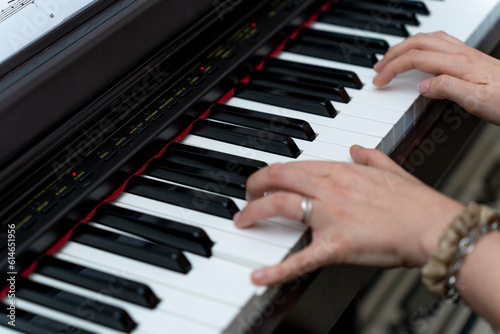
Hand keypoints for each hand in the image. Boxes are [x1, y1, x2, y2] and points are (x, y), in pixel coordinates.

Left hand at [234, 145, 463, 285]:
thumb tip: (357, 148)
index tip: (266, 180)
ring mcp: (329, 215)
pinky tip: (258, 276)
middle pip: (278, 178)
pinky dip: (277, 268)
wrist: (432, 226)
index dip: (274, 173)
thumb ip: (370, 155)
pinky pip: (300, 257)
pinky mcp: (335, 245)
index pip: (294, 166)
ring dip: (254, 212)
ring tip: (243, 221)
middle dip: (254, 186)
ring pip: (280, 206)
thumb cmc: (415, 201)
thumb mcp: (391, 169)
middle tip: (246, 196)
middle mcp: (329, 188)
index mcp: (340, 170)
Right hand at [373, 31, 499, 125]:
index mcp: (457, 64)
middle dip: (392, 55)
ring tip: (390, 58)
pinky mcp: (469, 57)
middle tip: (377, 69)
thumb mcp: (477, 101)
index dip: (393, 68)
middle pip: (417, 44)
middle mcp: (460, 54)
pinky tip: (419, 54)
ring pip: (426, 39)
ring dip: (404, 47)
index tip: (379, 81)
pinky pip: (438, 42)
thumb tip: (421, 85)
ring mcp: (465, 53)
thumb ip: (447, 89)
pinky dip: (419, 45)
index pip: (415, 59)